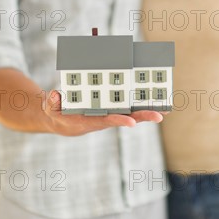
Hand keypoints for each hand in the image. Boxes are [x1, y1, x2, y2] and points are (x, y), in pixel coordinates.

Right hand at [42, 90, 163, 135]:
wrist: (61, 120)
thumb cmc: (57, 113)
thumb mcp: (51, 108)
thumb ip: (52, 103)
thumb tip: (54, 95)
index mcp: (90, 120)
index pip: (107, 121)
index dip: (119, 121)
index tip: (131, 123)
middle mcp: (104, 118)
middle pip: (127, 118)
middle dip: (143, 116)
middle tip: (160, 115)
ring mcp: (109, 113)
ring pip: (131, 112)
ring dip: (148, 111)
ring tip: (166, 109)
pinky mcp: (111, 109)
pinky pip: (128, 107)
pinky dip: (140, 104)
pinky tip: (153, 100)